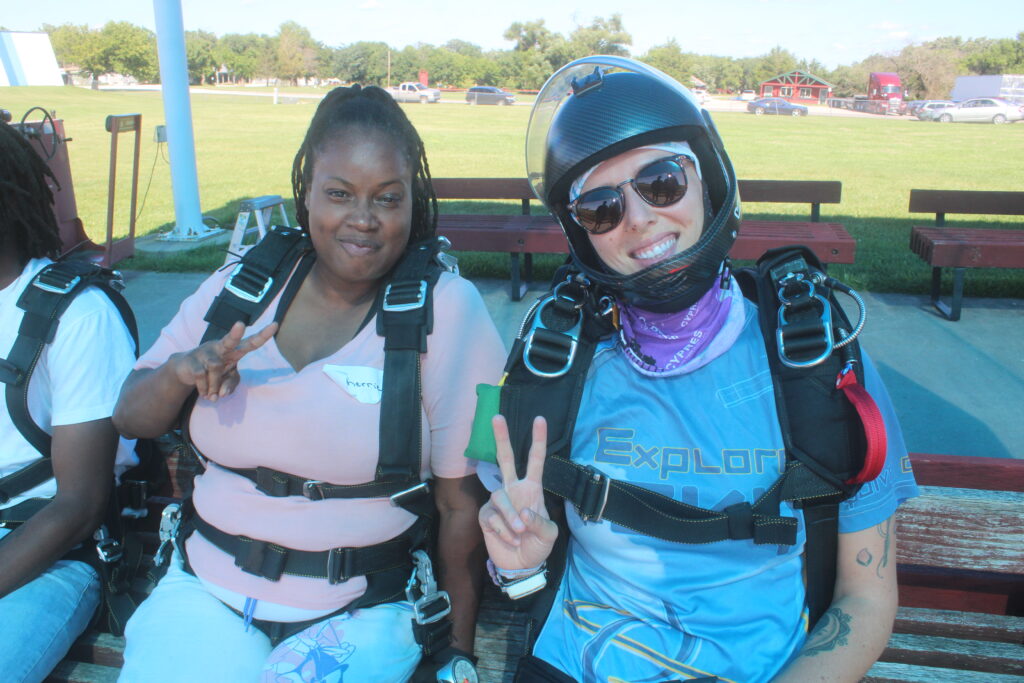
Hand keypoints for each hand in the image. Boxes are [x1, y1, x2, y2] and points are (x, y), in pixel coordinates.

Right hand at [171, 321, 277, 400]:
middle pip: (229, 340)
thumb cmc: (213, 372)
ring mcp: (205, 351)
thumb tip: (222, 394)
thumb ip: (230, 385)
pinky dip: (204, 388)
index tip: (276, 325)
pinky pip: (201, 376)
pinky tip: (204, 393)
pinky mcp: (192, 359)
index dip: (263, 335)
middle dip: (235, 334)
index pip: (251, 343)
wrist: (185, 370)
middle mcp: (220, 347)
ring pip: (214, 368)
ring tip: (212, 394)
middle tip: (240, 324)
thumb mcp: (226, 380)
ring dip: (214, 385)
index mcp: (234, 350)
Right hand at [478, 415, 557, 570]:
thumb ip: (539, 522)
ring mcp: (499, 502)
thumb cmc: (537, 545)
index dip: (538, 440)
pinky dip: (502, 530)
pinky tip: (509, 539)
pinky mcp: (486, 516)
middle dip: (501, 438)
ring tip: (518, 533)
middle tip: (497, 417)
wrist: (520, 566)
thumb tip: (522, 512)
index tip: (540, 419)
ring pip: (499, 497)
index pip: (535, 460)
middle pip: (506, 459)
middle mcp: (514, 490)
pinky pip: (491, 517)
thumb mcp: (548, 535)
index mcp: (532, 489)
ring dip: (509, 517)